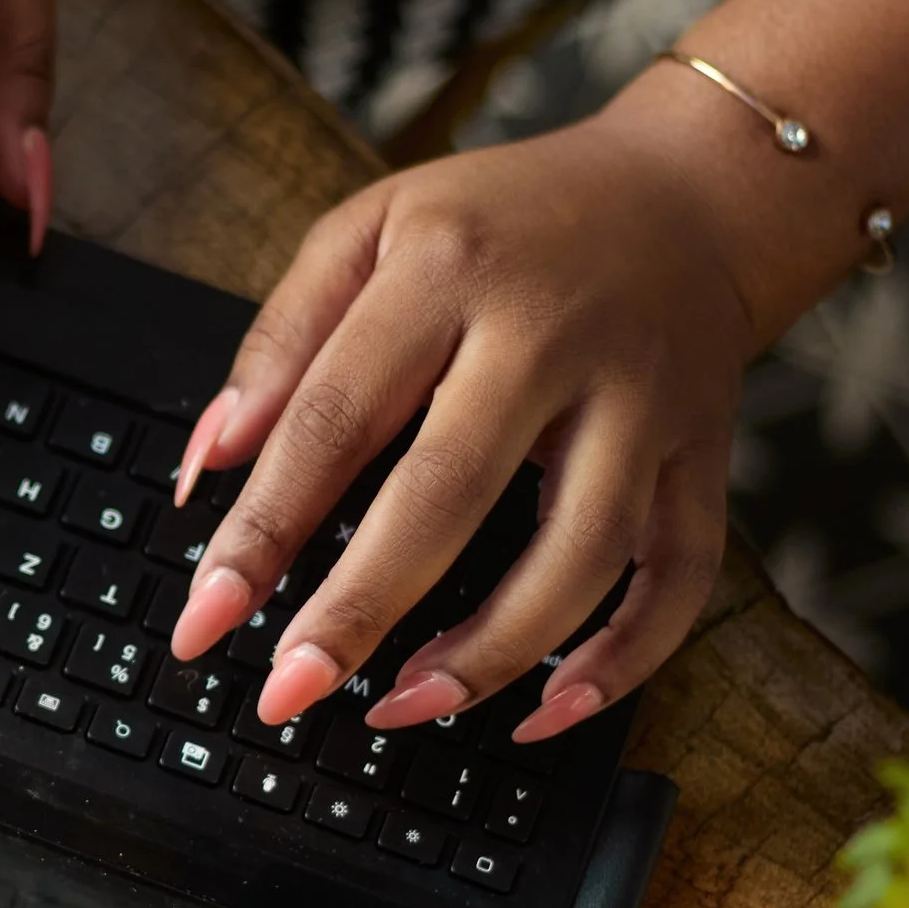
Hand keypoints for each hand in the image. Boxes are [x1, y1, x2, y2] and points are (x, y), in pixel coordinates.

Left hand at [166, 106, 760, 745]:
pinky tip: (547, 711)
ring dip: (489, 653)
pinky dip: (623, 662)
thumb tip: (205, 467)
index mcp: (448, 271)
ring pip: (578, 554)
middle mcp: (550, 336)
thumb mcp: (372, 229)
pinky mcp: (704, 457)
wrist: (686, 196)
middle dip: (359, 609)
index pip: (336, 416)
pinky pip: (680, 579)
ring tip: (402, 707)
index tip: (205, 617)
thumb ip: (281, 341)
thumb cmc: (504, 226)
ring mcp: (641, 402)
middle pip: (449, 494)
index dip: (263, 528)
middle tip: (288, 691)